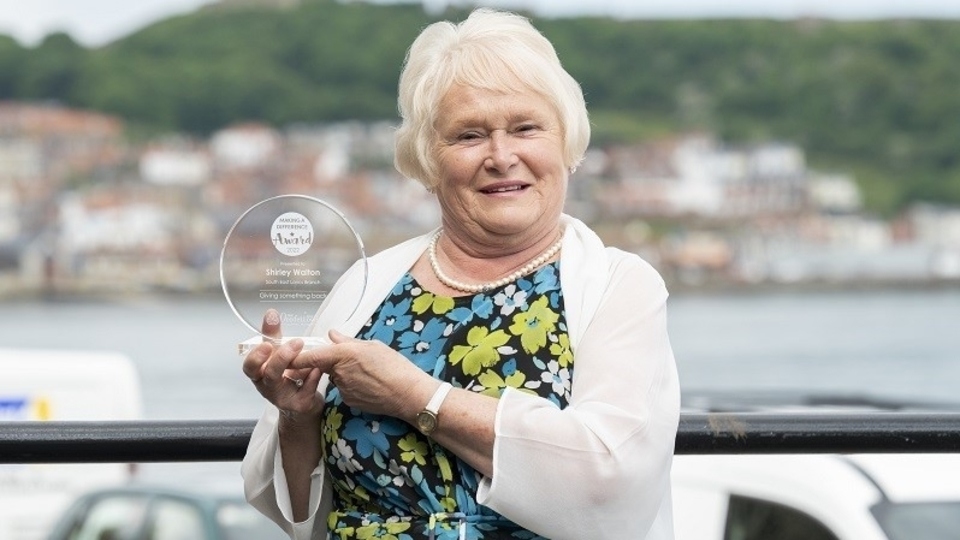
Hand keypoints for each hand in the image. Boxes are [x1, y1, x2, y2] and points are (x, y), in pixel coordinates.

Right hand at [241, 309, 323, 417]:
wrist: (303, 405)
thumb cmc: (288, 377)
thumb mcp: (279, 355)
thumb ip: (274, 336)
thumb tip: (271, 313)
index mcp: (261, 373)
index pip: (250, 366)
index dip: (256, 356)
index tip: (267, 344)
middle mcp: (268, 387)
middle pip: (267, 374)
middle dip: (280, 358)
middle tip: (296, 343)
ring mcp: (282, 398)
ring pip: (282, 385)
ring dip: (295, 366)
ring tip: (306, 353)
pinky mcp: (299, 405)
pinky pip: (305, 390)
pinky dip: (312, 378)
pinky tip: (317, 369)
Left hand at [291, 329, 436, 420]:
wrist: (408, 395)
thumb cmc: (395, 367)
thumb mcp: (374, 346)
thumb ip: (348, 342)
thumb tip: (332, 336)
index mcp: (344, 354)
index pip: (311, 356)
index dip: (296, 356)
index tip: (285, 354)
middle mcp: (339, 372)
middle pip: (325, 365)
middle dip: (332, 362)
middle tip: (356, 360)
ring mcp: (343, 389)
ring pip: (336, 377)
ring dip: (344, 374)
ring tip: (369, 372)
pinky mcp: (349, 401)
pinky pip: (344, 389)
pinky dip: (352, 385)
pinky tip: (369, 384)